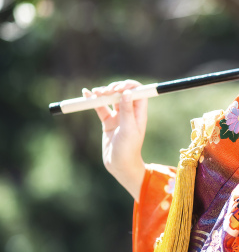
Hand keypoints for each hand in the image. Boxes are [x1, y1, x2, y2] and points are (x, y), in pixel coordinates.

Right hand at [83, 80, 147, 200]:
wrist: (119, 165)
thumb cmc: (128, 149)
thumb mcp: (128, 130)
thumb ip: (127, 111)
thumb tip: (127, 92)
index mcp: (139, 113)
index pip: (137, 92)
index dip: (129, 86)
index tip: (118, 87)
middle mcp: (129, 112)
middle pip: (123, 93)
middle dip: (113, 88)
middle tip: (105, 91)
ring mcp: (118, 117)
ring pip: (111, 99)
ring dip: (103, 93)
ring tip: (95, 92)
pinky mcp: (107, 122)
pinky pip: (100, 108)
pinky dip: (93, 101)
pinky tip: (86, 94)